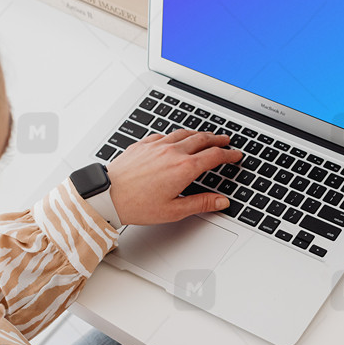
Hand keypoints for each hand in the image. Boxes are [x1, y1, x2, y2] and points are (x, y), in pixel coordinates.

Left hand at [105, 129, 242, 224]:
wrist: (108, 195)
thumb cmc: (137, 205)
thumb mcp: (174, 210)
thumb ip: (201, 203)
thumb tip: (221, 201)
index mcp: (184, 168)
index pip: (214, 156)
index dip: (229, 155)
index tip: (236, 155)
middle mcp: (173, 152)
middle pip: (202, 140)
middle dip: (217, 140)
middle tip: (226, 141)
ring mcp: (157, 146)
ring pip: (184, 133)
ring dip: (199, 134)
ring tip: (205, 136)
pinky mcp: (143, 145)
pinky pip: (164, 135)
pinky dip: (176, 135)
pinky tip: (175, 139)